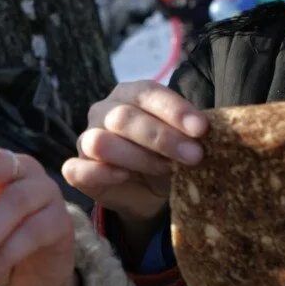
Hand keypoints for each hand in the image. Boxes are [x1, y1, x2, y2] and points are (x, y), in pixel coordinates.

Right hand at [61, 80, 206, 243]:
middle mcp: (104, 112)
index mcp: (129, 94)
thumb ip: (190, 131)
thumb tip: (207, 130)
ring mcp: (86, 139)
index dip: (174, 109)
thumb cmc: (168, 156)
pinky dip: (101, 173)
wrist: (150, 193)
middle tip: (194, 156)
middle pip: (124, 118)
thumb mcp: (184, 140)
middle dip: (162, 138)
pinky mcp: (77, 169)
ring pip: (101, 142)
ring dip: (138, 157)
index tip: (201, 129)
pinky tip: (124, 176)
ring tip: (166, 169)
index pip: (146, 92)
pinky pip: (77, 168)